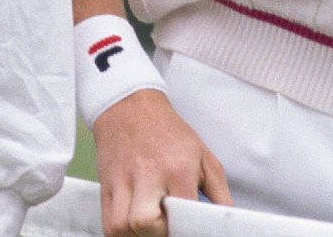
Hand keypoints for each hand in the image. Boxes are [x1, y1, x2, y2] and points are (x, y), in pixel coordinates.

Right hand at [93, 89, 231, 236]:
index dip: (188, 227)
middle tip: (167, 226)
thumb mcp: (203, 156)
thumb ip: (219, 192)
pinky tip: (132, 227)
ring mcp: (123, 181)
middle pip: (145, 222)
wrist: (131, 107)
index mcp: (177, 169)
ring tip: (149, 228)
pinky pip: (108, 223)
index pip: (182, 212)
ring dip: (136, 234)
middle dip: (158, 232)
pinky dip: (119, 232)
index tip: (189, 228)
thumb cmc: (168, 132)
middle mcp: (147, 176)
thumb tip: (226, 219)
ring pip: (121, 226)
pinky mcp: (106, 186)